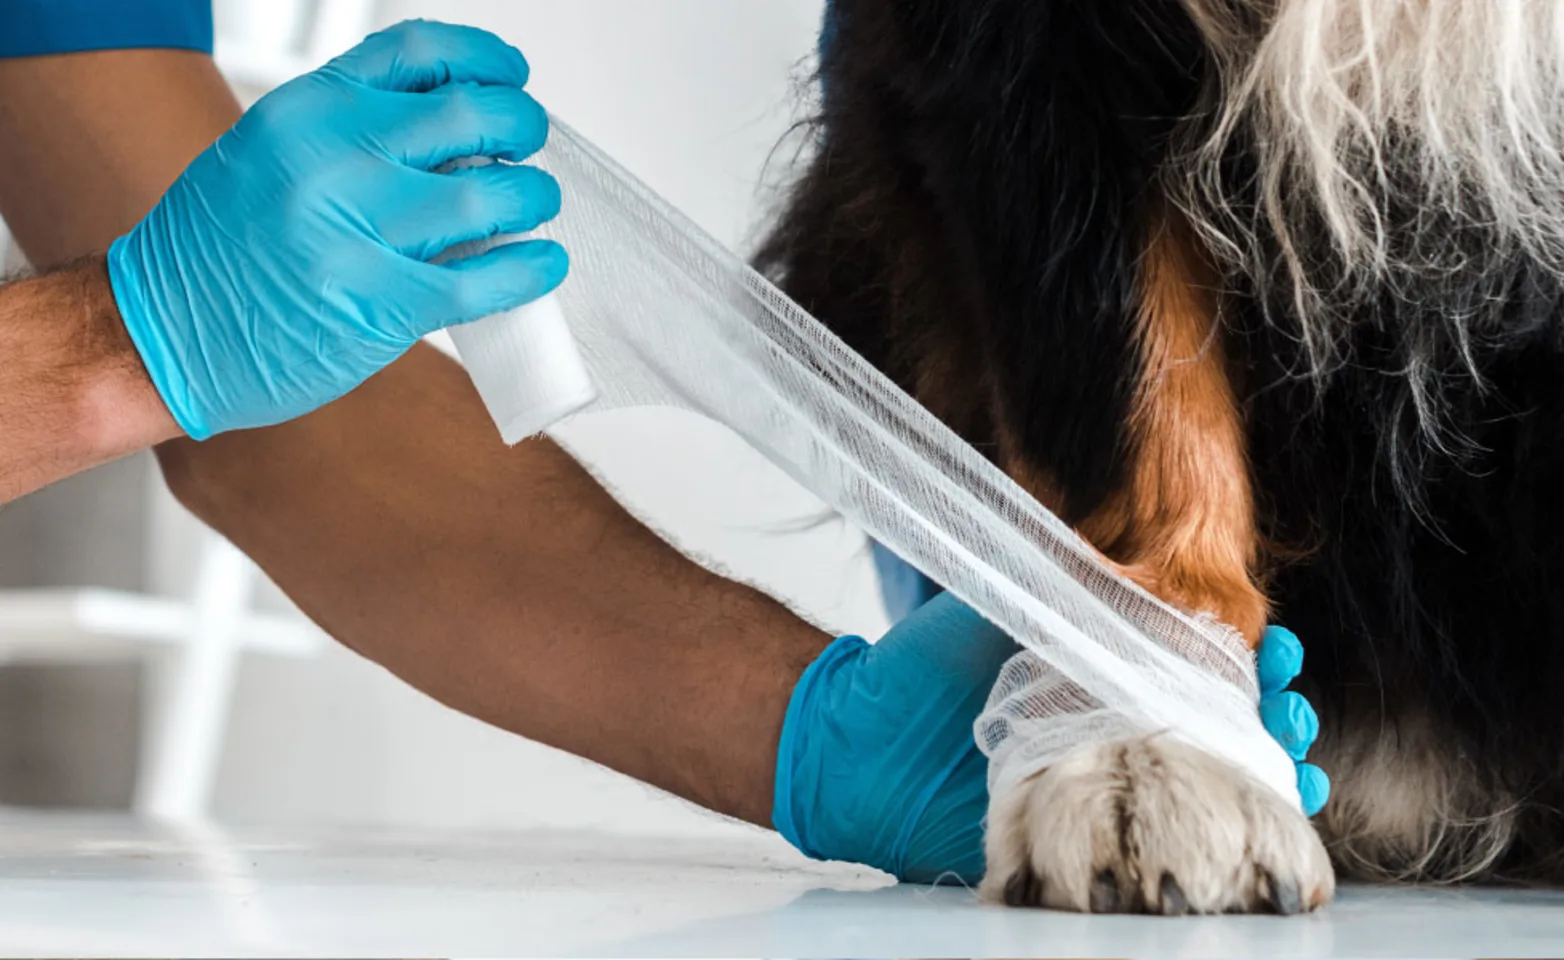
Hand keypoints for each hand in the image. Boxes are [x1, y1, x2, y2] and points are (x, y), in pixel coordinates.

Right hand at [107, 20, 567, 438]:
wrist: (162, 336)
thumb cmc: (216, 250)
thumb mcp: (270, 154)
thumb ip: (352, 132)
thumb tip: (456, 128)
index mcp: (307, 111)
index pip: (421, 53)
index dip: (484, 60)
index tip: (510, 75)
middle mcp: (334, 160)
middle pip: (472, 116)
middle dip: (522, 126)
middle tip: (530, 145)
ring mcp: (359, 234)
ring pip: (493, 195)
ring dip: (533, 197)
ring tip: (535, 205)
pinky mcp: (382, 306)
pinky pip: (485, 279)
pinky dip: (529, 268)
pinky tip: (541, 263)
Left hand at [774, 593, 1328, 883]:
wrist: (853, 742)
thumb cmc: (923, 666)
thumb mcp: (997, 608)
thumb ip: (1062, 589)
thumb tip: (1140, 564)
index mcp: (1100, 668)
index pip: (1199, 662)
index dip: (1249, 657)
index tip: (1275, 647)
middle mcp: (1113, 729)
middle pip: (1221, 727)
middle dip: (1272, 717)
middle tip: (1290, 707)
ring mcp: (1102, 789)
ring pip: (1205, 789)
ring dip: (1262, 781)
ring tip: (1295, 769)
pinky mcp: (1078, 842)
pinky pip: (1154, 849)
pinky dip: (1208, 844)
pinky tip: (1249, 835)